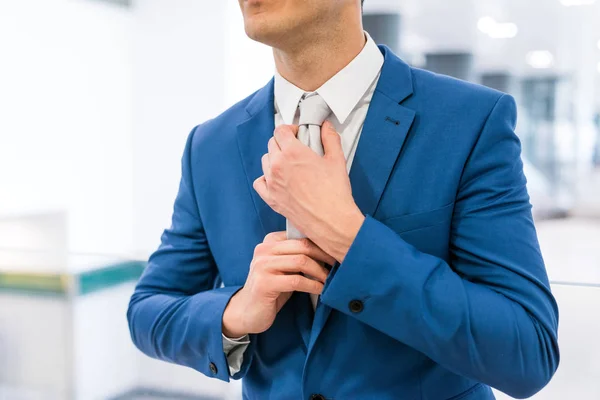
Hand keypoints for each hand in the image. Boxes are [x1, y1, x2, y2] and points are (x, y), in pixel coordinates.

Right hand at [222, 231, 335, 337]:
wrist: (248, 311)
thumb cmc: (272, 289)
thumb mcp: (284, 268)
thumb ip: (297, 256)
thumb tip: (328, 251)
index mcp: (270, 241)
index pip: (300, 235)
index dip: (321, 244)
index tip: (335, 253)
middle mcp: (264, 249)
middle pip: (303, 246)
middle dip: (324, 256)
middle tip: (337, 266)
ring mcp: (262, 266)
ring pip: (301, 261)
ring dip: (320, 272)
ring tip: (329, 280)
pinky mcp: (264, 283)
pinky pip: (296, 281)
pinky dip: (313, 285)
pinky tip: (320, 290)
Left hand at [253, 121, 364, 261]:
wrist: (331, 221)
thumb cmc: (335, 192)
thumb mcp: (337, 160)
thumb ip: (330, 139)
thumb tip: (326, 127)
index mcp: (293, 152)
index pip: (280, 131)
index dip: (289, 129)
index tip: (297, 134)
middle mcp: (278, 165)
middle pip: (271, 144)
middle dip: (283, 142)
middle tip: (296, 148)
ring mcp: (272, 183)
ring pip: (265, 161)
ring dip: (274, 158)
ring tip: (288, 164)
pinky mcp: (271, 199)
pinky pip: (259, 182)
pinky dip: (265, 178)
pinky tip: (277, 179)